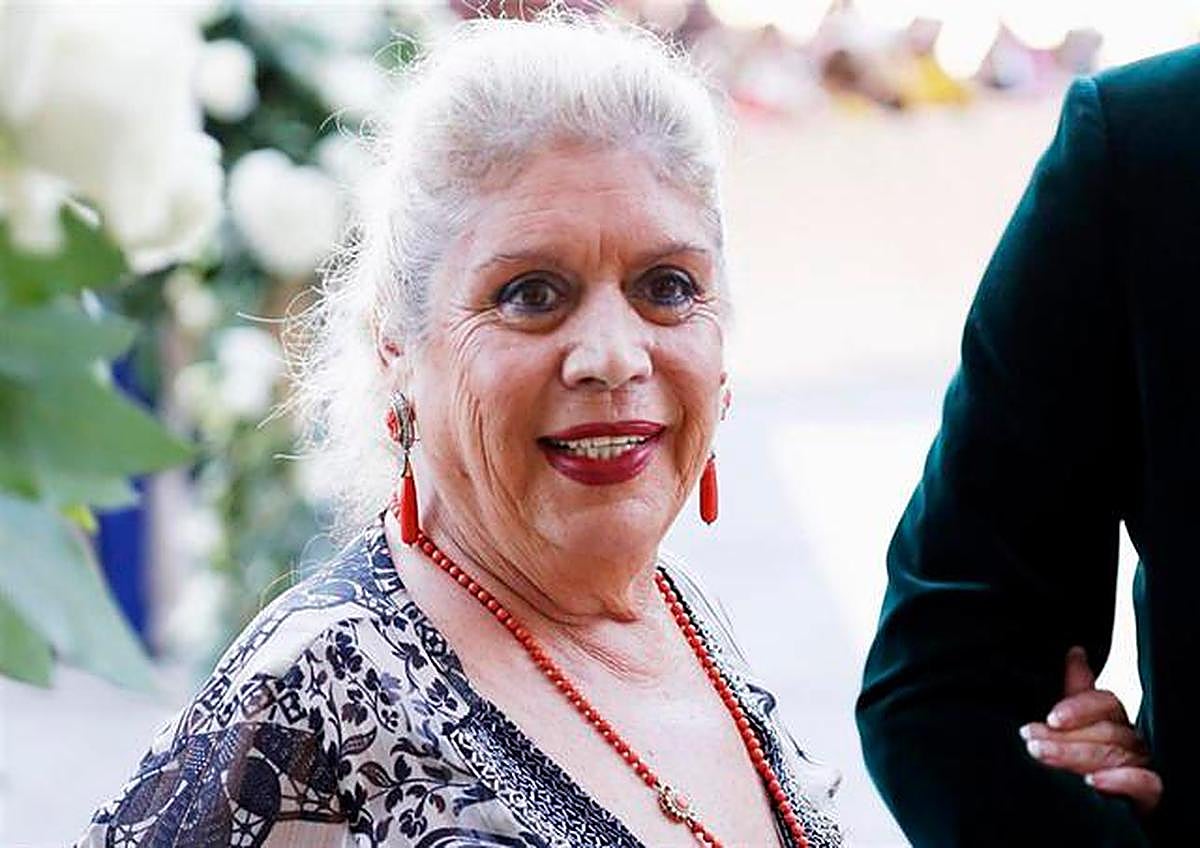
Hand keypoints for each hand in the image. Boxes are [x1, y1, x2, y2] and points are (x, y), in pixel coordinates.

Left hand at [1020, 646, 1161, 814]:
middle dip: (1063, 736)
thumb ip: (1077, 693)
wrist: (1111, 807)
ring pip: (1116, 754)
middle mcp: (1133, 740)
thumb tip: (1075, 652)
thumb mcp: (1079, 725)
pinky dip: (1121, 781)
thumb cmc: (1090, 761)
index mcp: (1115, 720)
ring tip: (1043, 756)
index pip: (1104, 702)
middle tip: (1030, 740)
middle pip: (1104, 730)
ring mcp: (1143, 767)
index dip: (1078, 707)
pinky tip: (1092, 781)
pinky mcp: (1151, 796)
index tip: (1049, 717)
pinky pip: (1147, 784)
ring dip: (1076, 756)